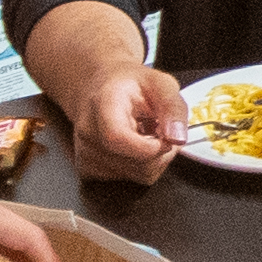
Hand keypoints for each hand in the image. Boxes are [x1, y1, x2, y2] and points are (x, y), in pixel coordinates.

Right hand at [65, 57, 186, 183]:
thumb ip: (172, 108)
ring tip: (147, 135)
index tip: (166, 137)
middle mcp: (88, 131)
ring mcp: (85, 153)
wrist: (100, 89)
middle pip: (136, 164)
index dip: (150, 147)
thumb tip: (177, 138)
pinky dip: (141, 166)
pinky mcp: (87, 169)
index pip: (118, 138)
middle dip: (161, 152)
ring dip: (154, 159)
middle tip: (161, 130)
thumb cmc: (130, 85)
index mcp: (102, 104)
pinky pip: (129, 179)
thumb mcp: (160, 83)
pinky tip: (135, 145)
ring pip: (137, 175)